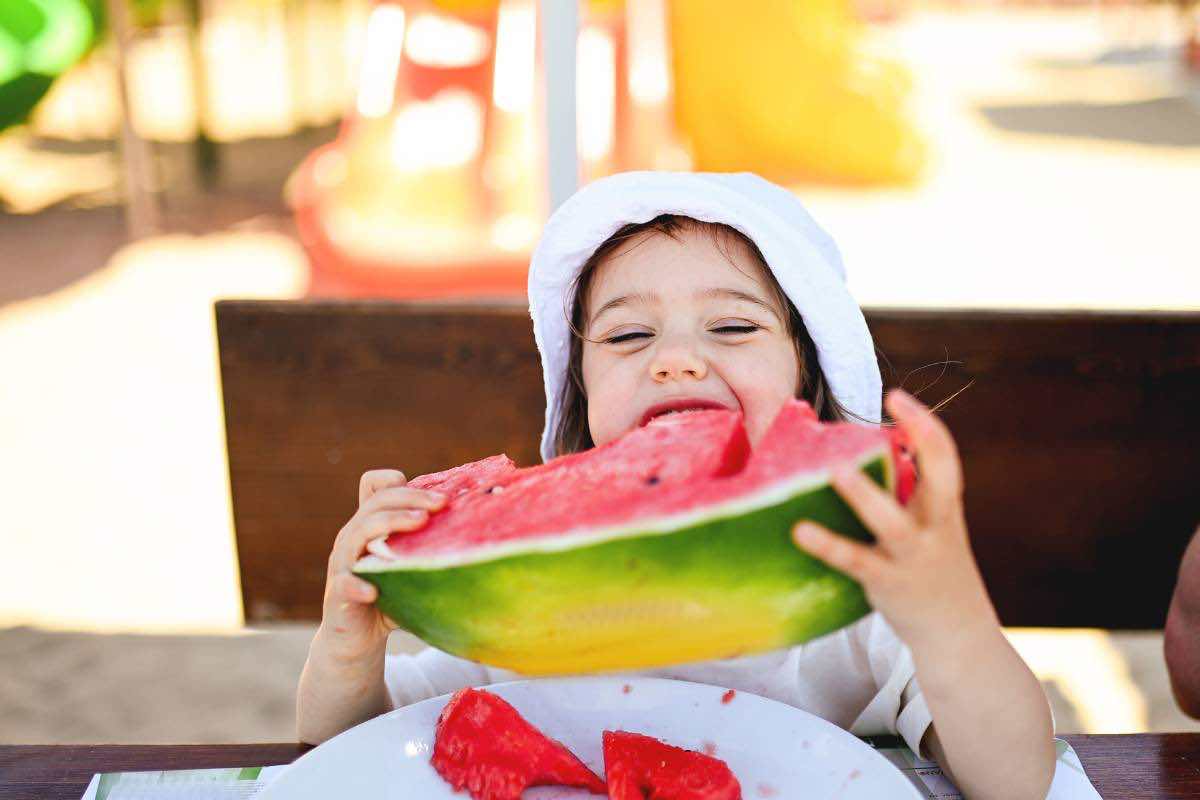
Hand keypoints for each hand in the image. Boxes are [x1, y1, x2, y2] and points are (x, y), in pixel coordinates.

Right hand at [316, 469, 445, 662]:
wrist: (355, 640)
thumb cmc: (389, 599)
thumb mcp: (409, 570)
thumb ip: (430, 553)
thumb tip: (482, 543)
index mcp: (370, 525)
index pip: (374, 486)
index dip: (396, 481)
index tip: (436, 493)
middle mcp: (353, 537)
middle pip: (377, 502)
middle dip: (411, 497)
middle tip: (442, 503)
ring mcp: (343, 563)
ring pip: (359, 531)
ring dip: (391, 523)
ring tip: (421, 522)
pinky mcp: (337, 592)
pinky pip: (344, 584)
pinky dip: (358, 585)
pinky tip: (374, 591)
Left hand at [792, 389, 997, 649]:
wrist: (957, 634)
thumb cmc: (932, 567)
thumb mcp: (930, 526)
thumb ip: (907, 493)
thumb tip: (863, 453)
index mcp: (944, 508)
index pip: (946, 458)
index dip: (925, 424)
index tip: (896, 397)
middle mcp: (935, 528)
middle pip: (942, 479)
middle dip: (925, 437)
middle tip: (891, 402)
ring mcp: (913, 557)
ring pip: (893, 524)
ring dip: (866, 496)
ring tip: (835, 470)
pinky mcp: (888, 584)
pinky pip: (856, 561)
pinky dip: (829, 545)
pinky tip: (801, 531)